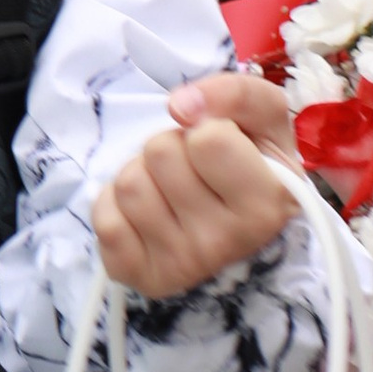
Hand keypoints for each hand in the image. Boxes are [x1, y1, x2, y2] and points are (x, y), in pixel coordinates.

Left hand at [94, 71, 298, 296]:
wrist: (231, 220)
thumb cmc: (248, 161)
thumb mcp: (262, 118)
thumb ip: (237, 94)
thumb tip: (181, 105)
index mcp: (268, 206)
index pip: (208, 138)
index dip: (207, 127)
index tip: (220, 146)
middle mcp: (229, 244)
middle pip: (160, 153)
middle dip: (170, 146)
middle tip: (191, 167)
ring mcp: (184, 266)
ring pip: (129, 184)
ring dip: (142, 172)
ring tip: (169, 188)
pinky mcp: (142, 277)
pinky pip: (104, 217)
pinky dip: (114, 203)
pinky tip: (146, 213)